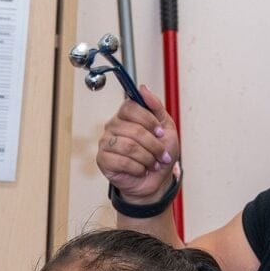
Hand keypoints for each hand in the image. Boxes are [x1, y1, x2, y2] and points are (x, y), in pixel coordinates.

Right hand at [96, 85, 178, 201]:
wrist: (156, 182)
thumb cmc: (159, 155)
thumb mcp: (166, 129)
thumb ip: (156, 107)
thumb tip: (143, 88)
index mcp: (126, 115)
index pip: (131, 107)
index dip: (149, 121)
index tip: (160, 133)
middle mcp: (113, 126)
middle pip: (134, 129)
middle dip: (154, 145)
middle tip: (161, 155)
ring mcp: (106, 142)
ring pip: (129, 146)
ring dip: (147, 158)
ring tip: (152, 164)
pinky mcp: (103, 160)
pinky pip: (121, 161)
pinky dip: (137, 168)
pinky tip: (141, 170)